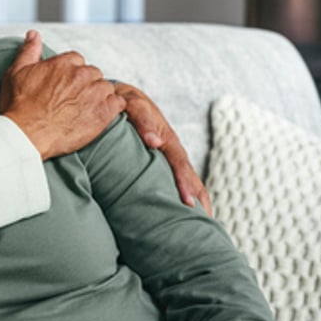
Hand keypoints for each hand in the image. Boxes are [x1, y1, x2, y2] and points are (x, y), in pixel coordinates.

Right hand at [0, 30, 124, 159]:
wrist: (26, 135)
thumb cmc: (18, 106)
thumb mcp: (16, 73)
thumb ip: (29, 51)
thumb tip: (34, 34)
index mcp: (63, 63)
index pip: (77, 60)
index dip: (70, 73)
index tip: (63, 87)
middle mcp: (81, 74)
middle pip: (93, 73)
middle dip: (85, 84)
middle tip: (72, 100)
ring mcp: (94, 93)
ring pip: (105, 88)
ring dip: (98, 96)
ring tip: (83, 110)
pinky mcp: (104, 112)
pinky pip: (118, 103)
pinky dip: (111, 108)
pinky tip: (98, 115)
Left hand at [114, 81, 212, 213]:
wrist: (116, 95)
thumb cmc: (123, 100)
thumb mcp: (131, 104)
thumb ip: (141, 119)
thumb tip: (155, 142)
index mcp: (166, 137)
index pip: (180, 163)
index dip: (185, 183)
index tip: (189, 203)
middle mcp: (170, 148)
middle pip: (189, 175)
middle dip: (198, 198)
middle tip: (204, 222)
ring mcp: (165, 154)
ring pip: (185, 178)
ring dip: (195, 199)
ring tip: (201, 224)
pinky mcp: (157, 160)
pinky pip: (171, 178)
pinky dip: (179, 193)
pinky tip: (180, 212)